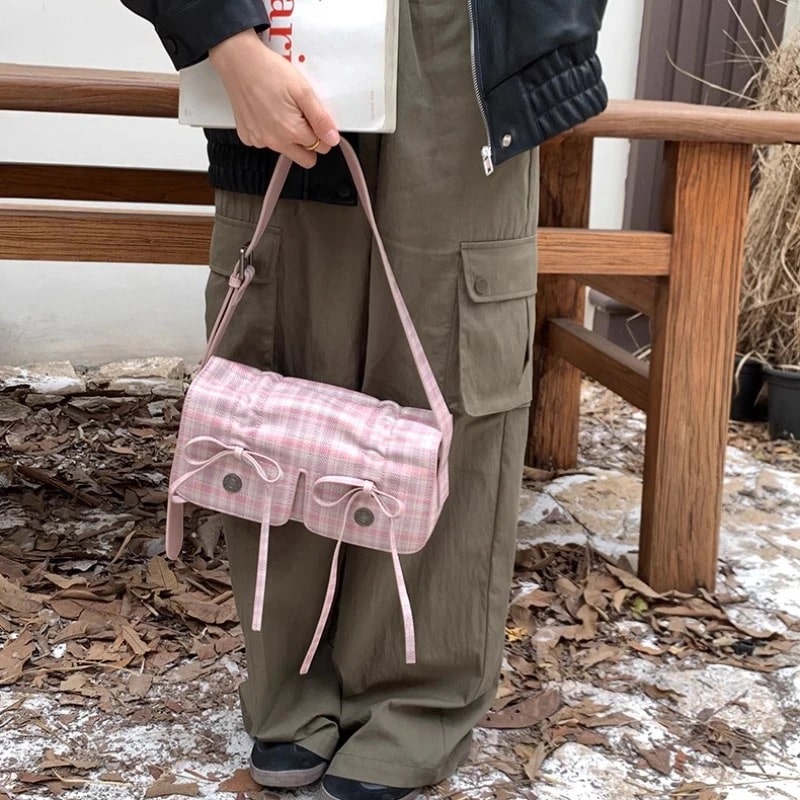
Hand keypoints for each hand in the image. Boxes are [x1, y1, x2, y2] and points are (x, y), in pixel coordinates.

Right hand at [209, 29, 339, 167]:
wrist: (239, 62)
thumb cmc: (269, 72)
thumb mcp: (303, 92)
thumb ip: (320, 119)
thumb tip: (332, 139)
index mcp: (292, 132)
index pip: (321, 147)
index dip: (323, 133)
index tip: (317, 119)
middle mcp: (275, 142)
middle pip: (305, 158)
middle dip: (310, 143)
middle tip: (304, 119)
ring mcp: (260, 141)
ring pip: (285, 150)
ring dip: (289, 137)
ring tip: (282, 110)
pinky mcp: (248, 136)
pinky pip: (265, 142)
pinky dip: (269, 131)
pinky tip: (267, 112)